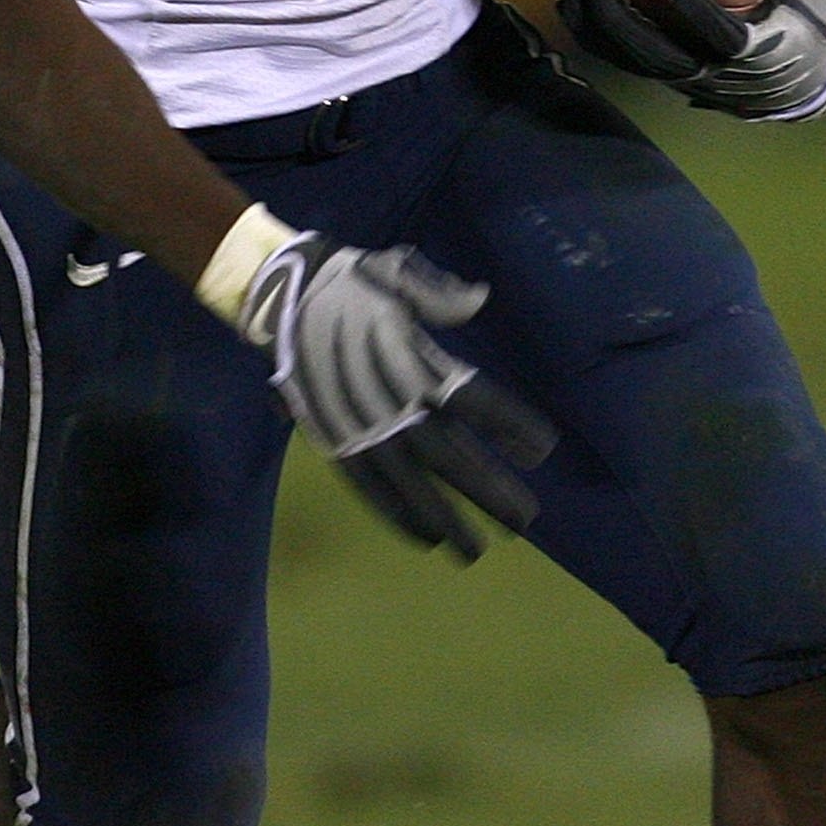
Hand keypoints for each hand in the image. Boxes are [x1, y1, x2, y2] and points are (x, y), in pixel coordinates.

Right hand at [236, 236, 554, 560]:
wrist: (282, 295)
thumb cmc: (351, 283)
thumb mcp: (396, 274)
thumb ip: (438, 295)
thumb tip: (479, 299)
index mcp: (412, 358)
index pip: (474, 400)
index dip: (510, 425)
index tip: (542, 449)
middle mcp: (391, 400)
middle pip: (450, 455)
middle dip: (489, 490)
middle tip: (525, 522)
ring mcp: (361, 426)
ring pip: (411, 483)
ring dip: (445, 519)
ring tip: (474, 551)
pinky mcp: (334, 440)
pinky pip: (369, 487)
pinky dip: (396, 515)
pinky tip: (423, 538)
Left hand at [560, 0, 825, 121]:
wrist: (801, 80)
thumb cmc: (809, 13)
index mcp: (759, 49)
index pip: (722, 36)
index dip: (694, 12)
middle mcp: (715, 72)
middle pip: (657, 57)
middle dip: (620, 23)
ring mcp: (686, 80)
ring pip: (631, 62)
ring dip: (597, 29)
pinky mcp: (666, 77)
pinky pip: (621, 60)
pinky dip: (593, 34)